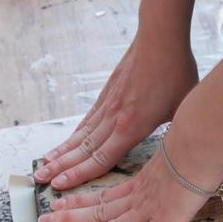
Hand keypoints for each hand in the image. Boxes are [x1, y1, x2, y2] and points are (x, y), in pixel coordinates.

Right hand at [34, 31, 197, 189]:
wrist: (160, 37)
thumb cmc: (176, 72)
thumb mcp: (182, 109)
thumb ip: (176, 132)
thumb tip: (182, 149)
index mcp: (133, 126)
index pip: (102, 158)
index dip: (80, 174)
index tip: (61, 184)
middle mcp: (115, 117)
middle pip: (83, 149)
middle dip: (61, 166)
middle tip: (40, 179)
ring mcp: (108, 103)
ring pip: (81, 134)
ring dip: (62, 151)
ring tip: (45, 163)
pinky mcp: (108, 92)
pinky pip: (88, 118)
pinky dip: (75, 132)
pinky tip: (69, 140)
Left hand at [36, 132, 222, 221]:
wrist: (202, 141)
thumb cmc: (194, 145)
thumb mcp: (174, 154)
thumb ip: (167, 164)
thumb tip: (170, 164)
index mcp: (141, 184)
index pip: (103, 197)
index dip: (79, 203)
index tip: (59, 204)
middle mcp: (140, 198)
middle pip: (98, 212)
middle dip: (68, 218)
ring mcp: (150, 210)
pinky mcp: (165, 221)